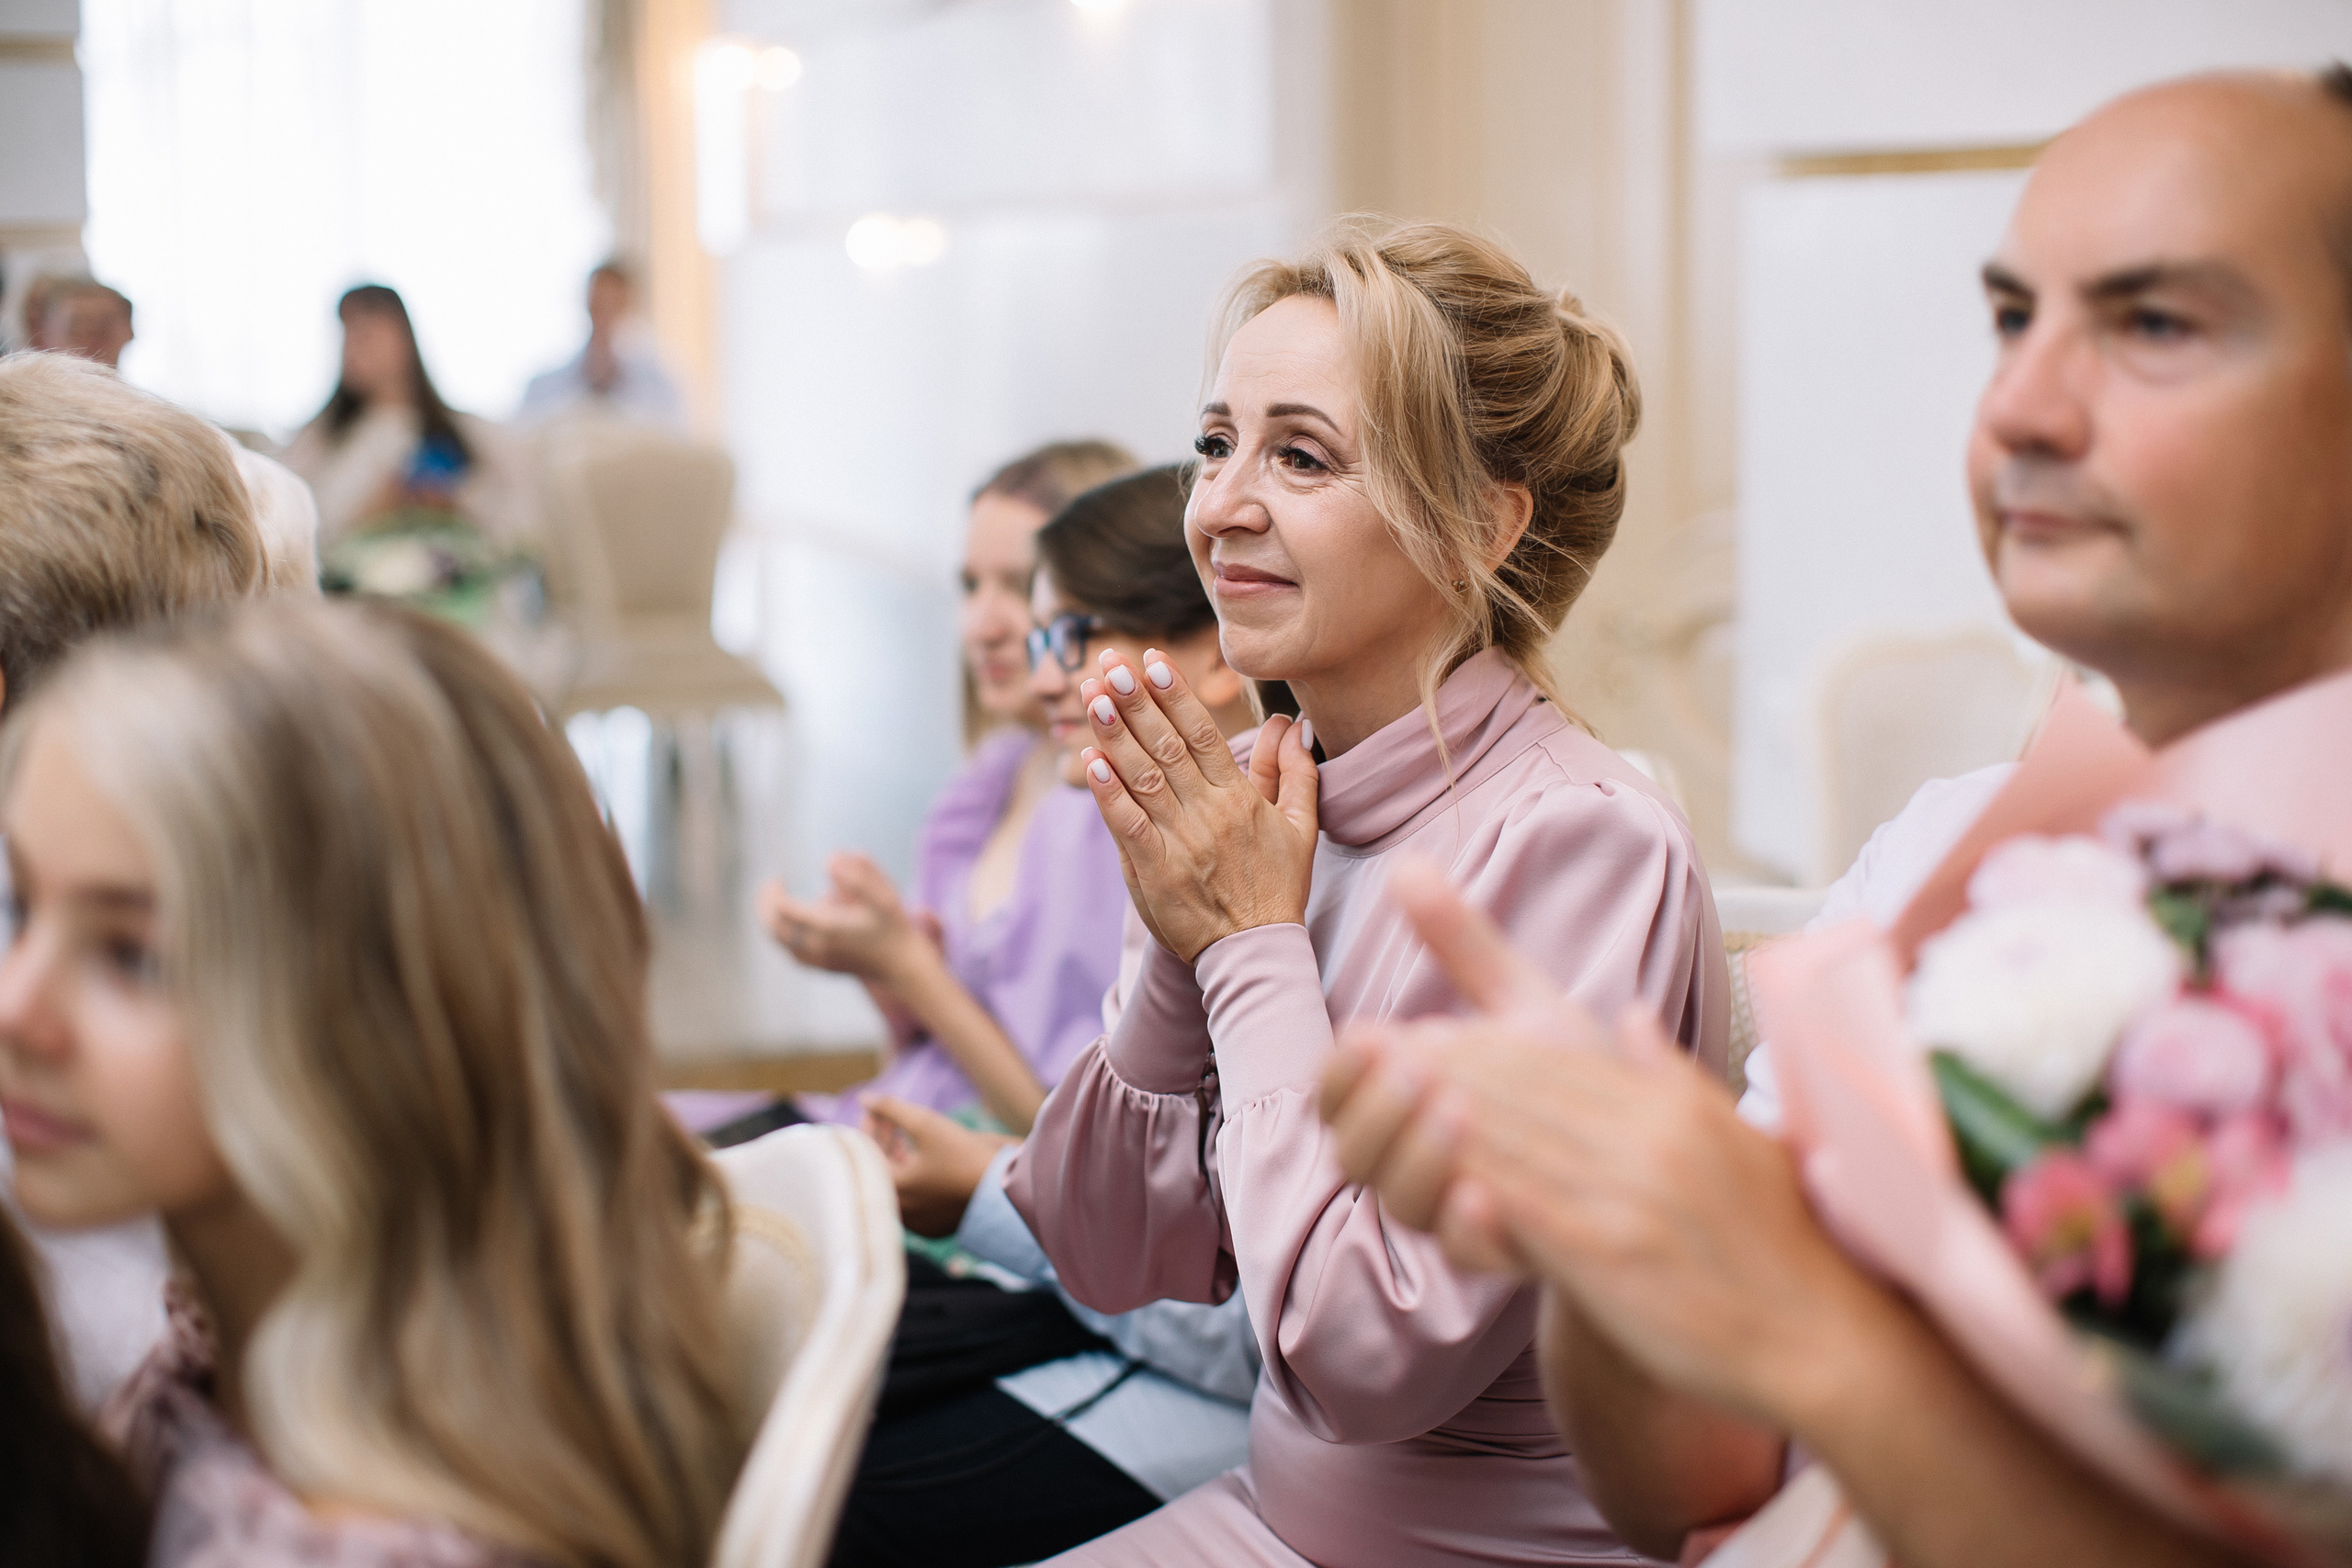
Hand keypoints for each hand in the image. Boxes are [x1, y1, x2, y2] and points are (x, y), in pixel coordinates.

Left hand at [759, 853, 930, 985]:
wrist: (902, 965)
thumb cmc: (893, 927)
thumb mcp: (882, 896)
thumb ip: (857, 875)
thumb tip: (829, 859)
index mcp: (827, 927)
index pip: (783, 910)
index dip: (774, 891)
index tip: (779, 876)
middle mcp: (817, 946)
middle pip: (774, 927)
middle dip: (765, 904)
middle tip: (771, 885)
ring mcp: (817, 960)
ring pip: (780, 941)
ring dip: (770, 920)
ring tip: (773, 901)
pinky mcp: (821, 967)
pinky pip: (791, 952)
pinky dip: (782, 936)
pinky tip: (788, 925)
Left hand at [862, 1095, 1017, 1237]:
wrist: (1003, 1189)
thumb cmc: (963, 1154)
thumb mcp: (925, 1123)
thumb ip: (891, 1108)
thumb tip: (865, 1097)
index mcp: (891, 1188)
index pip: (866, 1153)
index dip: (869, 1126)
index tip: (874, 1109)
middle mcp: (898, 1212)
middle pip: (880, 1171)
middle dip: (882, 1141)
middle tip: (888, 1119)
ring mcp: (916, 1224)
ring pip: (897, 1186)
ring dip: (896, 1160)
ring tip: (903, 1138)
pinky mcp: (933, 1227)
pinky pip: (913, 1200)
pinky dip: (912, 1179)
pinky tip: (921, 1161)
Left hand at [1077, 647, 1318, 962]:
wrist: (1256, 952)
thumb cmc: (1278, 887)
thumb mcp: (1300, 827)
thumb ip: (1294, 772)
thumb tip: (1292, 725)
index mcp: (1239, 798)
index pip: (1202, 734)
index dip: (1174, 695)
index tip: (1152, 660)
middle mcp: (1208, 813)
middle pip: (1166, 746)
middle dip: (1135, 701)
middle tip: (1110, 662)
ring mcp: (1180, 842)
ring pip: (1143, 778)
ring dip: (1115, 734)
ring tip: (1091, 695)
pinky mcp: (1156, 872)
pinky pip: (1128, 825)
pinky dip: (1108, 793)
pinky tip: (1089, 761)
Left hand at [1320, 858, 1900, 1425]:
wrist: (1829, 1339)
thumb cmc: (1776, 1246)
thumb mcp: (1730, 1141)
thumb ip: (1672, 1075)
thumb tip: (1632, 1016)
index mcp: (1670, 1104)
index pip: (1558, 1058)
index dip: (1485, 1045)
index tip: (1429, 1034)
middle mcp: (1649, 1136)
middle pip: (1523, 1086)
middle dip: (1446, 1067)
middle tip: (1381, 1053)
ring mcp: (1630, 1194)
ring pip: (1513, 1139)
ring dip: (1441, 1118)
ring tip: (1384, 1104)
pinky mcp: (1614, 1255)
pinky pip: (1529, 1212)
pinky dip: (1480, 1193)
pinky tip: (1437, 1184)